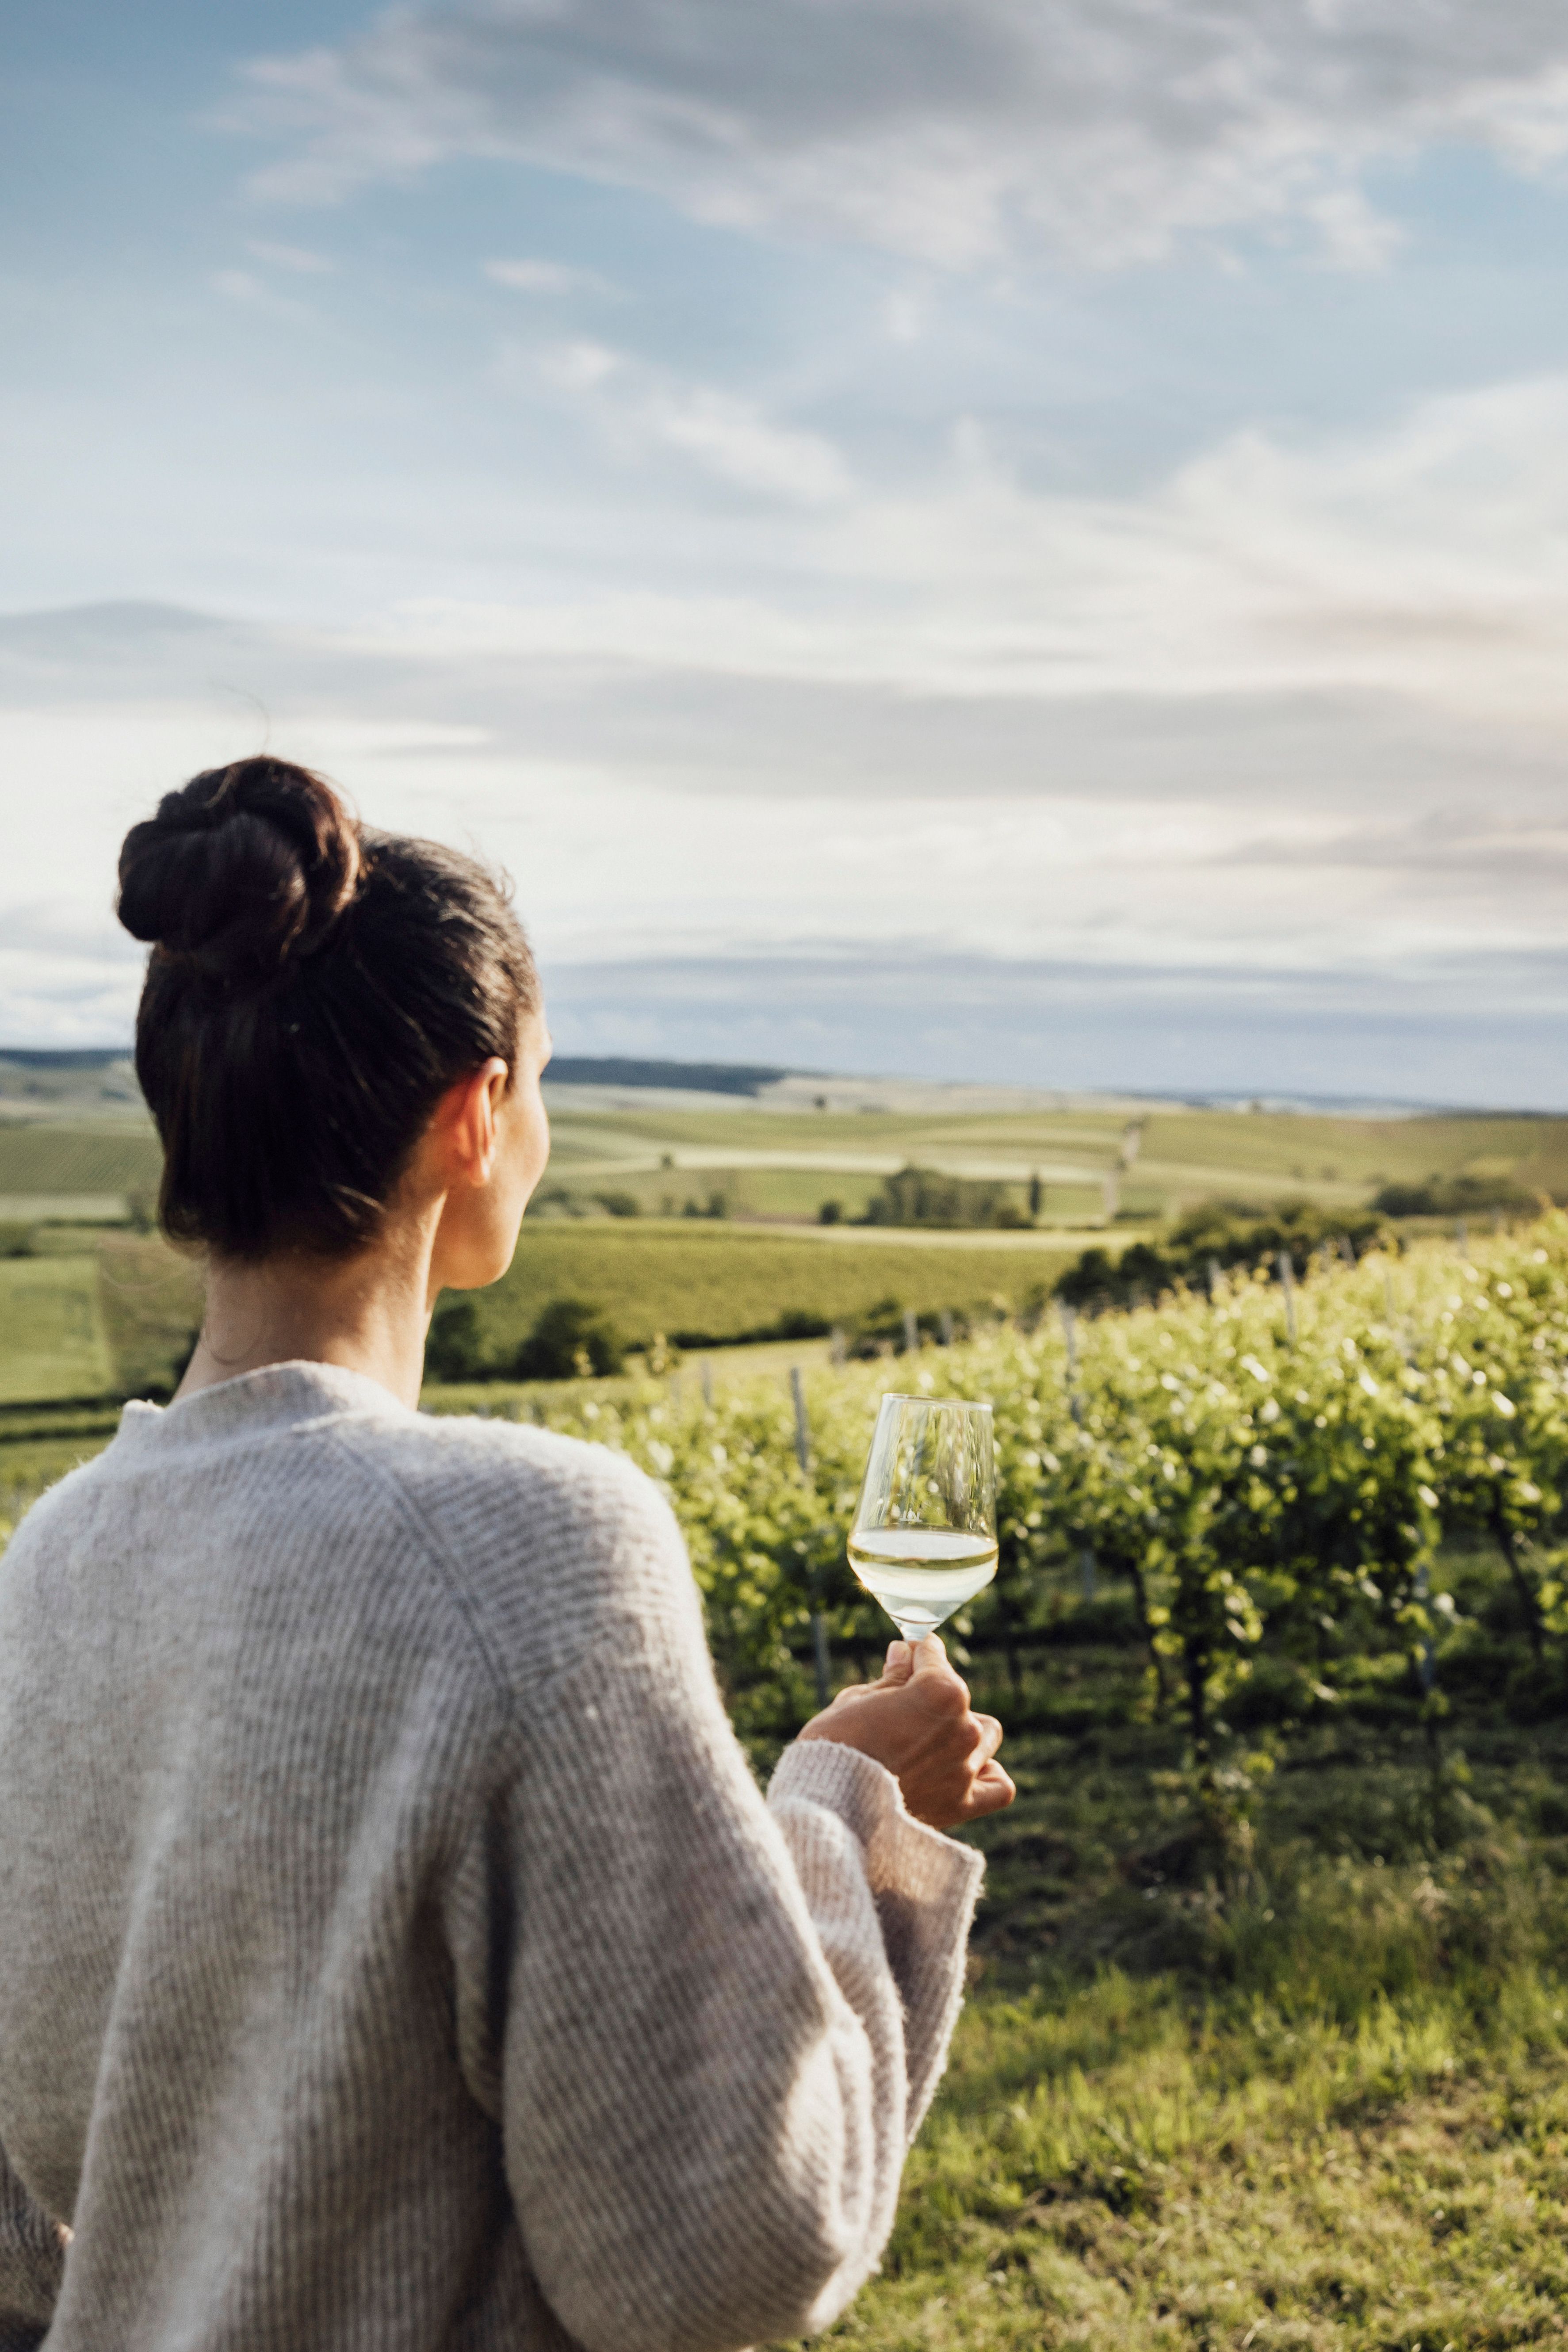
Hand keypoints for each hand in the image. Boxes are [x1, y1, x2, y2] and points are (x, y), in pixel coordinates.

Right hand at [795, 1636, 1014, 1829]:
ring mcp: (966, 1767)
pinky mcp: (962, 1804)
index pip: (934, 1656)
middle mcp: (963, 1727)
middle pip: (957, 1696)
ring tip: (931, 1739)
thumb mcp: (857, 1699)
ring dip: (962, 1730)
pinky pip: (998, 1786)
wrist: (829, 1808)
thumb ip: (891, 1678)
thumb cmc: (836, 1746)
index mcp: (941, 1692)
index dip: (915, 1653)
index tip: (904, 1654)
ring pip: (984, 1734)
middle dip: (931, 1694)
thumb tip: (904, 1654)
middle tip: (901, 1704)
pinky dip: (986, 1774)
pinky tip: (966, 1770)